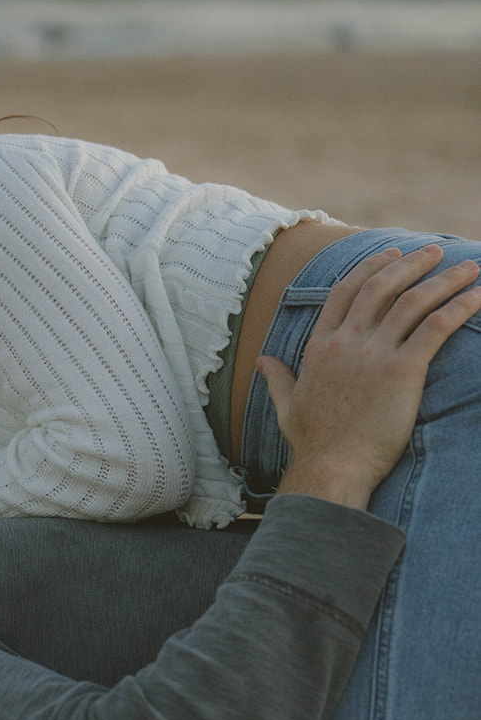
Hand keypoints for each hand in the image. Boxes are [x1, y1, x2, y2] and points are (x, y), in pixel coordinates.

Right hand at [257, 244, 480, 509]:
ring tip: (466, 267)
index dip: (371, 268)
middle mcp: (346, 342)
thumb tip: (261, 361)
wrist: (332, 467)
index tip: (392, 254)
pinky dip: (459, 308)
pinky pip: (435, 327)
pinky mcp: (403, 370)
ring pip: (412, 301)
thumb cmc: (312, 443)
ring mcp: (374, 354)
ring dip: (443, 279)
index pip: (345, 292)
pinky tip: (477, 297)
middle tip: (434, 251)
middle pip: (381, 287)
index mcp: (320, 346)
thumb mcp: (287, 405)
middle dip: (411, 263)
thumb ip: (277, 377)